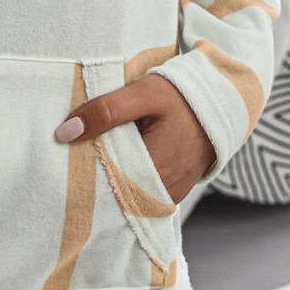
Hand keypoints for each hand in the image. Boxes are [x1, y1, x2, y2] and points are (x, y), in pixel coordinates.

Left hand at [54, 74, 215, 204]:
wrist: (223, 104)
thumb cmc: (182, 97)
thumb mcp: (143, 94)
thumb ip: (105, 111)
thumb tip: (65, 132)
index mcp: (152, 170)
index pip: (102, 180)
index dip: (82, 167)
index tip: (68, 152)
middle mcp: (161, 192)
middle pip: (113, 190)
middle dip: (95, 174)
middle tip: (79, 153)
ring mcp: (169, 196)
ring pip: (127, 194)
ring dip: (112, 178)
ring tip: (100, 155)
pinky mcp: (173, 194)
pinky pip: (142, 194)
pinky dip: (129, 181)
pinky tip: (121, 162)